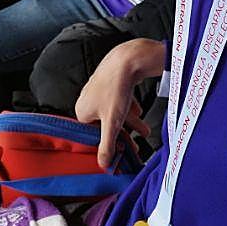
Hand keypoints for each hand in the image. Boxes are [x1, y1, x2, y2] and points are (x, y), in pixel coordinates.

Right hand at [74, 39, 163, 167]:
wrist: (128, 60)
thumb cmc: (116, 89)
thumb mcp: (112, 123)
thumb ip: (106, 145)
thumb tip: (102, 164)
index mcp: (82, 111)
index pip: (93, 135)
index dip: (109, 144)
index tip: (121, 152)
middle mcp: (87, 100)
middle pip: (106, 124)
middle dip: (124, 134)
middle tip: (135, 145)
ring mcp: (98, 90)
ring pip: (114, 113)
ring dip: (130, 123)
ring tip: (144, 130)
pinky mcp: (110, 83)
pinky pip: (118, 101)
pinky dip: (129, 109)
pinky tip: (139, 112)